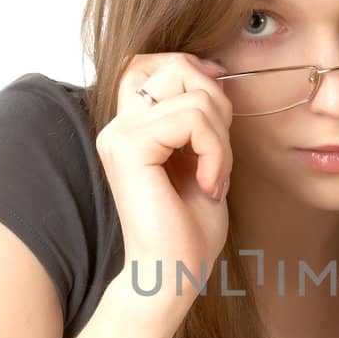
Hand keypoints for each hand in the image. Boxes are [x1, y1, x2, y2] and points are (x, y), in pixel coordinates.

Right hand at [95, 50, 233, 325]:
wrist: (172, 275)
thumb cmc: (189, 230)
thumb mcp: (202, 158)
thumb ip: (201, 116)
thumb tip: (213, 70)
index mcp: (131, 126)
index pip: (150, 61)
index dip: (190, 68)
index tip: (218, 110)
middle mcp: (118, 125)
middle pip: (177, 68)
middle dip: (217, 106)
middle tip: (218, 157)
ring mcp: (119, 134)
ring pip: (194, 97)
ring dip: (221, 141)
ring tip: (213, 179)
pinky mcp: (129, 148)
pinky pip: (192, 120)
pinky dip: (214, 152)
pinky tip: (208, 185)